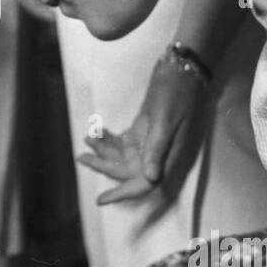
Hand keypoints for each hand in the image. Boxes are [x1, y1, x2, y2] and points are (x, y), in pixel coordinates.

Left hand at [78, 49, 208, 205]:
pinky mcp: (146, 128)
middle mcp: (160, 153)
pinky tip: (98, 131)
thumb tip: (150, 178)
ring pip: (124, 155)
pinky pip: (125, 141)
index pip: (143, 184)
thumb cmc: (176, 92)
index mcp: (168, 156)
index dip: (122, 193)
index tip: (101, 199)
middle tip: (82, 157)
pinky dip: (111, 139)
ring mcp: (152, 141)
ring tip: (86, 138)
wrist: (184, 67)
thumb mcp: (164, 120)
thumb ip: (156, 149)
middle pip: (128, 170)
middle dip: (104, 166)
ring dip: (104, 150)